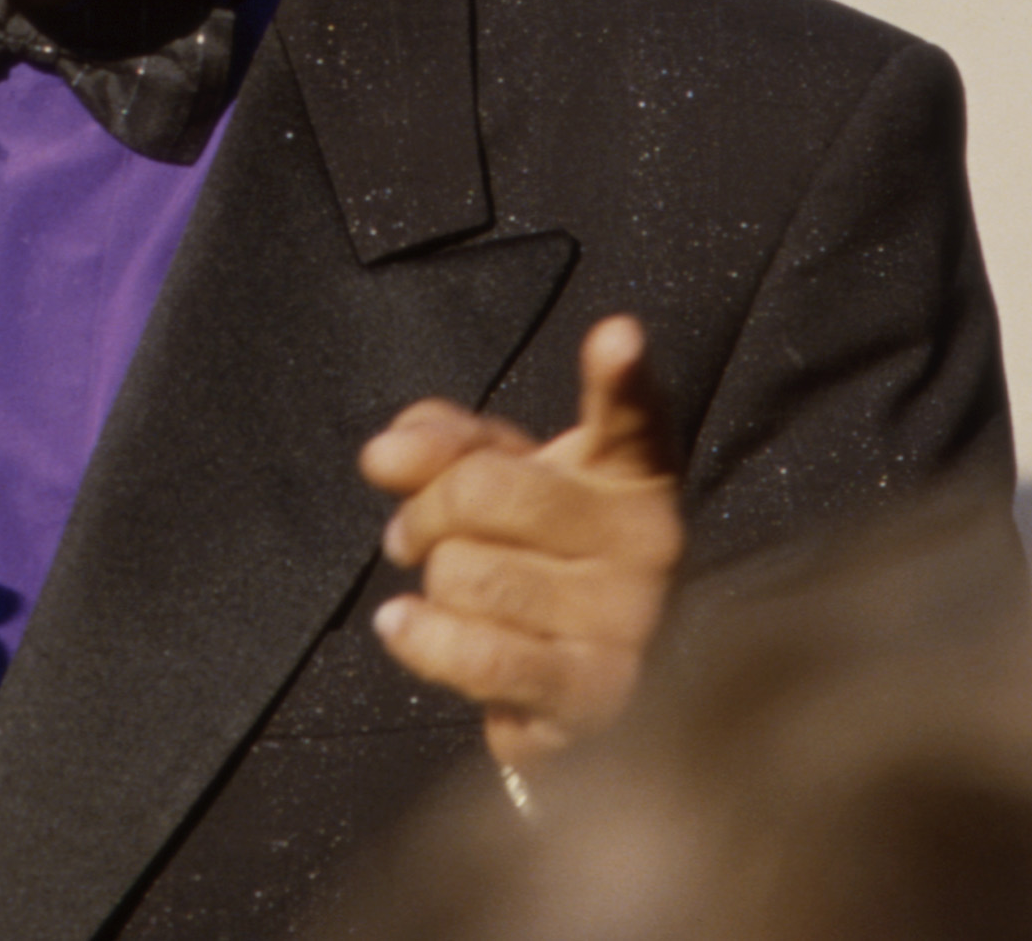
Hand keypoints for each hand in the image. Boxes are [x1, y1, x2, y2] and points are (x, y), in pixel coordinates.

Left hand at [359, 314, 683, 768]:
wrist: (575, 682)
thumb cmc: (535, 556)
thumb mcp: (493, 476)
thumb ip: (441, 443)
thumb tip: (383, 454)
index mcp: (633, 471)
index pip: (632, 416)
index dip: (620, 376)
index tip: (618, 336)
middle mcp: (648, 541)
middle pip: (484, 492)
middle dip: (426, 511)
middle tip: (413, 533)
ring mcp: (627, 622)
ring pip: (464, 575)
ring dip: (434, 586)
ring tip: (450, 595)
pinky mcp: (593, 694)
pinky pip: (477, 656)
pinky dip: (421, 639)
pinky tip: (402, 625)